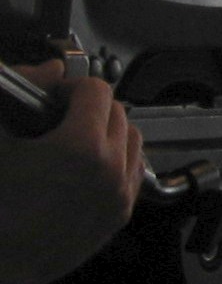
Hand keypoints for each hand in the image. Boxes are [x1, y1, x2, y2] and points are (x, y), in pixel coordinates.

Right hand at [0, 65, 145, 283]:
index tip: (52, 97)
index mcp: (81, 147)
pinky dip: (119, 159)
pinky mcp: (120, 215)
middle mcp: (111, 169)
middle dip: (90, 107)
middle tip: (60, 116)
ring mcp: (120, 194)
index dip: (70, 87)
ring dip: (109, 131)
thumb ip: (24, 91)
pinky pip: (135, 171)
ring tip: (74, 138)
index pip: (96, 91)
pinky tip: (88, 165)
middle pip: (117, 113)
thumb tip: (52, 69)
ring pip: (132, 140)